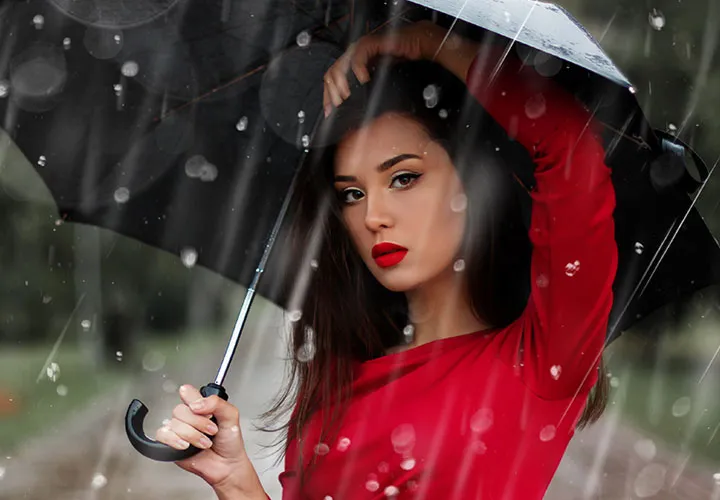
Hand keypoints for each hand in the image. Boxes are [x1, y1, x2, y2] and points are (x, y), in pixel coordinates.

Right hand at [154, 384, 264, 496]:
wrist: (226, 465)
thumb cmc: (229, 442)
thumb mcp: (231, 416)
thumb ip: (217, 403)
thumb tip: (197, 404)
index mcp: (201, 406)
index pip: (187, 392)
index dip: (193, 399)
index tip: (205, 410)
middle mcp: (188, 416)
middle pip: (180, 409)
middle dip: (198, 422)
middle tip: (211, 430)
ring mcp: (179, 430)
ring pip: (173, 423)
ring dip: (192, 435)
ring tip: (204, 442)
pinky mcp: (171, 443)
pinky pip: (162, 435)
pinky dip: (175, 440)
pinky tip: (186, 445)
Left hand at [323, 20, 446, 116]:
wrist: (416, 44)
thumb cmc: (401, 63)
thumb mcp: (379, 83)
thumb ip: (366, 93)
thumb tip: (356, 113)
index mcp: (352, 64)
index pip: (331, 80)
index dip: (328, 96)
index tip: (330, 112)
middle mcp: (353, 55)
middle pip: (331, 74)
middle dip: (332, 93)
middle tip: (340, 106)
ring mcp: (359, 48)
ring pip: (340, 66)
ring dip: (342, 83)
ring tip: (348, 95)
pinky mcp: (370, 43)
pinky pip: (358, 57)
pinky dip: (358, 69)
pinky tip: (364, 80)